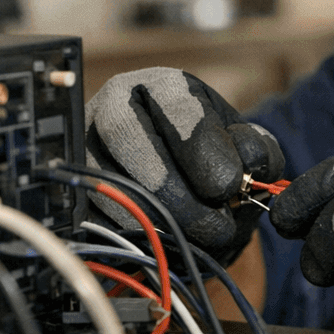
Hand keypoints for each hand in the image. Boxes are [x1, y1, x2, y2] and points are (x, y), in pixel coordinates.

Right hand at [85, 68, 283, 262]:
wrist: (185, 185)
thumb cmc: (215, 159)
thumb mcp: (244, 145)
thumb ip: (258, 151)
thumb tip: (247, 167)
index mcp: (159, 86)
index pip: (173, 105)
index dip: (203, 149)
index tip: (229, 186)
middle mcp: (111, 109)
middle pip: (128, 139)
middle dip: (178, 193)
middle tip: (216, 227)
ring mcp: (85, 151)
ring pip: (110, 185)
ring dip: (160, 223)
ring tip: (201, 241)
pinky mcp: (75, 193)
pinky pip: (96, 220)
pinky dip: (138, 242)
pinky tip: (170, 246)